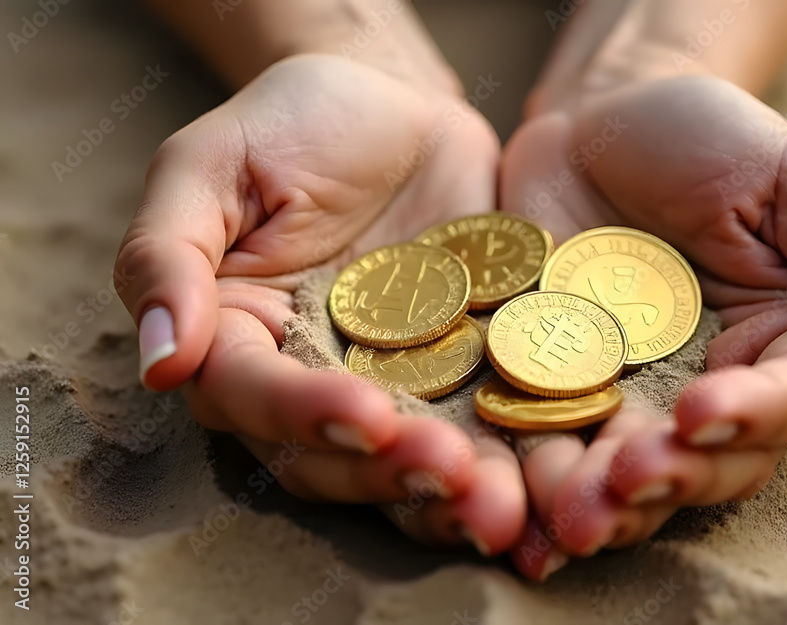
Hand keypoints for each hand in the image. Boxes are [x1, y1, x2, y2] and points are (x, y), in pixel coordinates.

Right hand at [114, 54, 524, 553]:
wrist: (400, 106)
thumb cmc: (292, 123)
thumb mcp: (212, 164)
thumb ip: (169, 255)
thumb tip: (160, 361)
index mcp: (239, 341)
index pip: (255, 399)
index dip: (304, 416)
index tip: (366, 418)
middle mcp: (313, 382)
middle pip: (336, 458)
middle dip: (392, 474)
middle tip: (453, 473)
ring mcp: (396, 385)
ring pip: (411, 462)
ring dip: (456, 492)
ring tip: (505, 503)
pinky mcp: (467, 375)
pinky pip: (487, 426)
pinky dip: (516, 457)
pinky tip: (554, 471)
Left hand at [500, 72, 786, 577]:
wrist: (595, 121)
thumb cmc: (712, 138)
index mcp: (782, 345)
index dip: (754, 416)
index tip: (706, 409)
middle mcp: (708, 387)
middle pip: (707, 463)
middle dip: (671, 477)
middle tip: (628, 479)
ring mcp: (626, 394)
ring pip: (625, 472)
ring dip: (601, 501)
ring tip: (570, 516)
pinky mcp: (551, 389)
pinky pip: (545, 441)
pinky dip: (532, 474)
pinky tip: (513, 501)